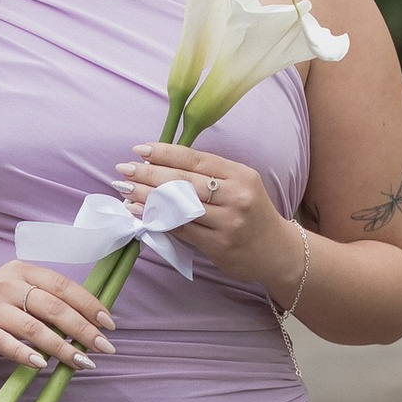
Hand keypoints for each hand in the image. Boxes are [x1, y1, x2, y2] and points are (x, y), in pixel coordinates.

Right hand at [0, 260, 116, 376]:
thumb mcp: (17, 292)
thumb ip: (47, 301)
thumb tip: (89, 322)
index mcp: (22, 270)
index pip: (63, 285)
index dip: (89, 303)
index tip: (109, 323)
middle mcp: (7, 284)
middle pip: (53, 306)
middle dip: (83, 328)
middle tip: (103, 346)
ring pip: (33, 327)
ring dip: (62, 347)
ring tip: (82, 362)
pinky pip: (6, 344)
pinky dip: (27, 354)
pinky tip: (44, 365)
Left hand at [113, 140, 305, 305]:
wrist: (277, 251)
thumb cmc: (252, 213)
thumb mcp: (240, 184)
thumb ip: (209, 175)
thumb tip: (160, 164)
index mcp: (240, 174)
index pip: (195, 160)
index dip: (165, 153)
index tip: (140, 149)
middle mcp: (236, 196)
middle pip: (184, 182)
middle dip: (149, 174)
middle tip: (123, 169)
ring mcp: (228, 222)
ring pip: (179, 206)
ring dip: (147, 198)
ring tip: (125, 190)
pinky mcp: (220, 246)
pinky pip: (181, 230)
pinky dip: (157, 220)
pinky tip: (140, 214)